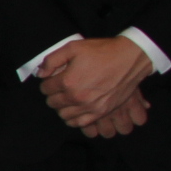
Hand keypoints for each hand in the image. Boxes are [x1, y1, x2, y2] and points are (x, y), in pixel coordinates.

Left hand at [37, 36, 153, 129]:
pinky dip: (73, 118)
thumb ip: (51, 60)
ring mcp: (90, 107)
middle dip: (53, 94)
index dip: (47, 82)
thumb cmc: (102, 51)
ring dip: (62, 106)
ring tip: (67, 97)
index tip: (53, 78)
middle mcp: (77, 97)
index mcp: (68, 82)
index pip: (45, 88)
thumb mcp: (73, 47)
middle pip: (52, 102)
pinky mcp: (101, 112)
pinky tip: (75, 109)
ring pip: (63, 114)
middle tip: (60, 87)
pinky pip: (79, 123)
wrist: (130, 58)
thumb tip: (40, 74)